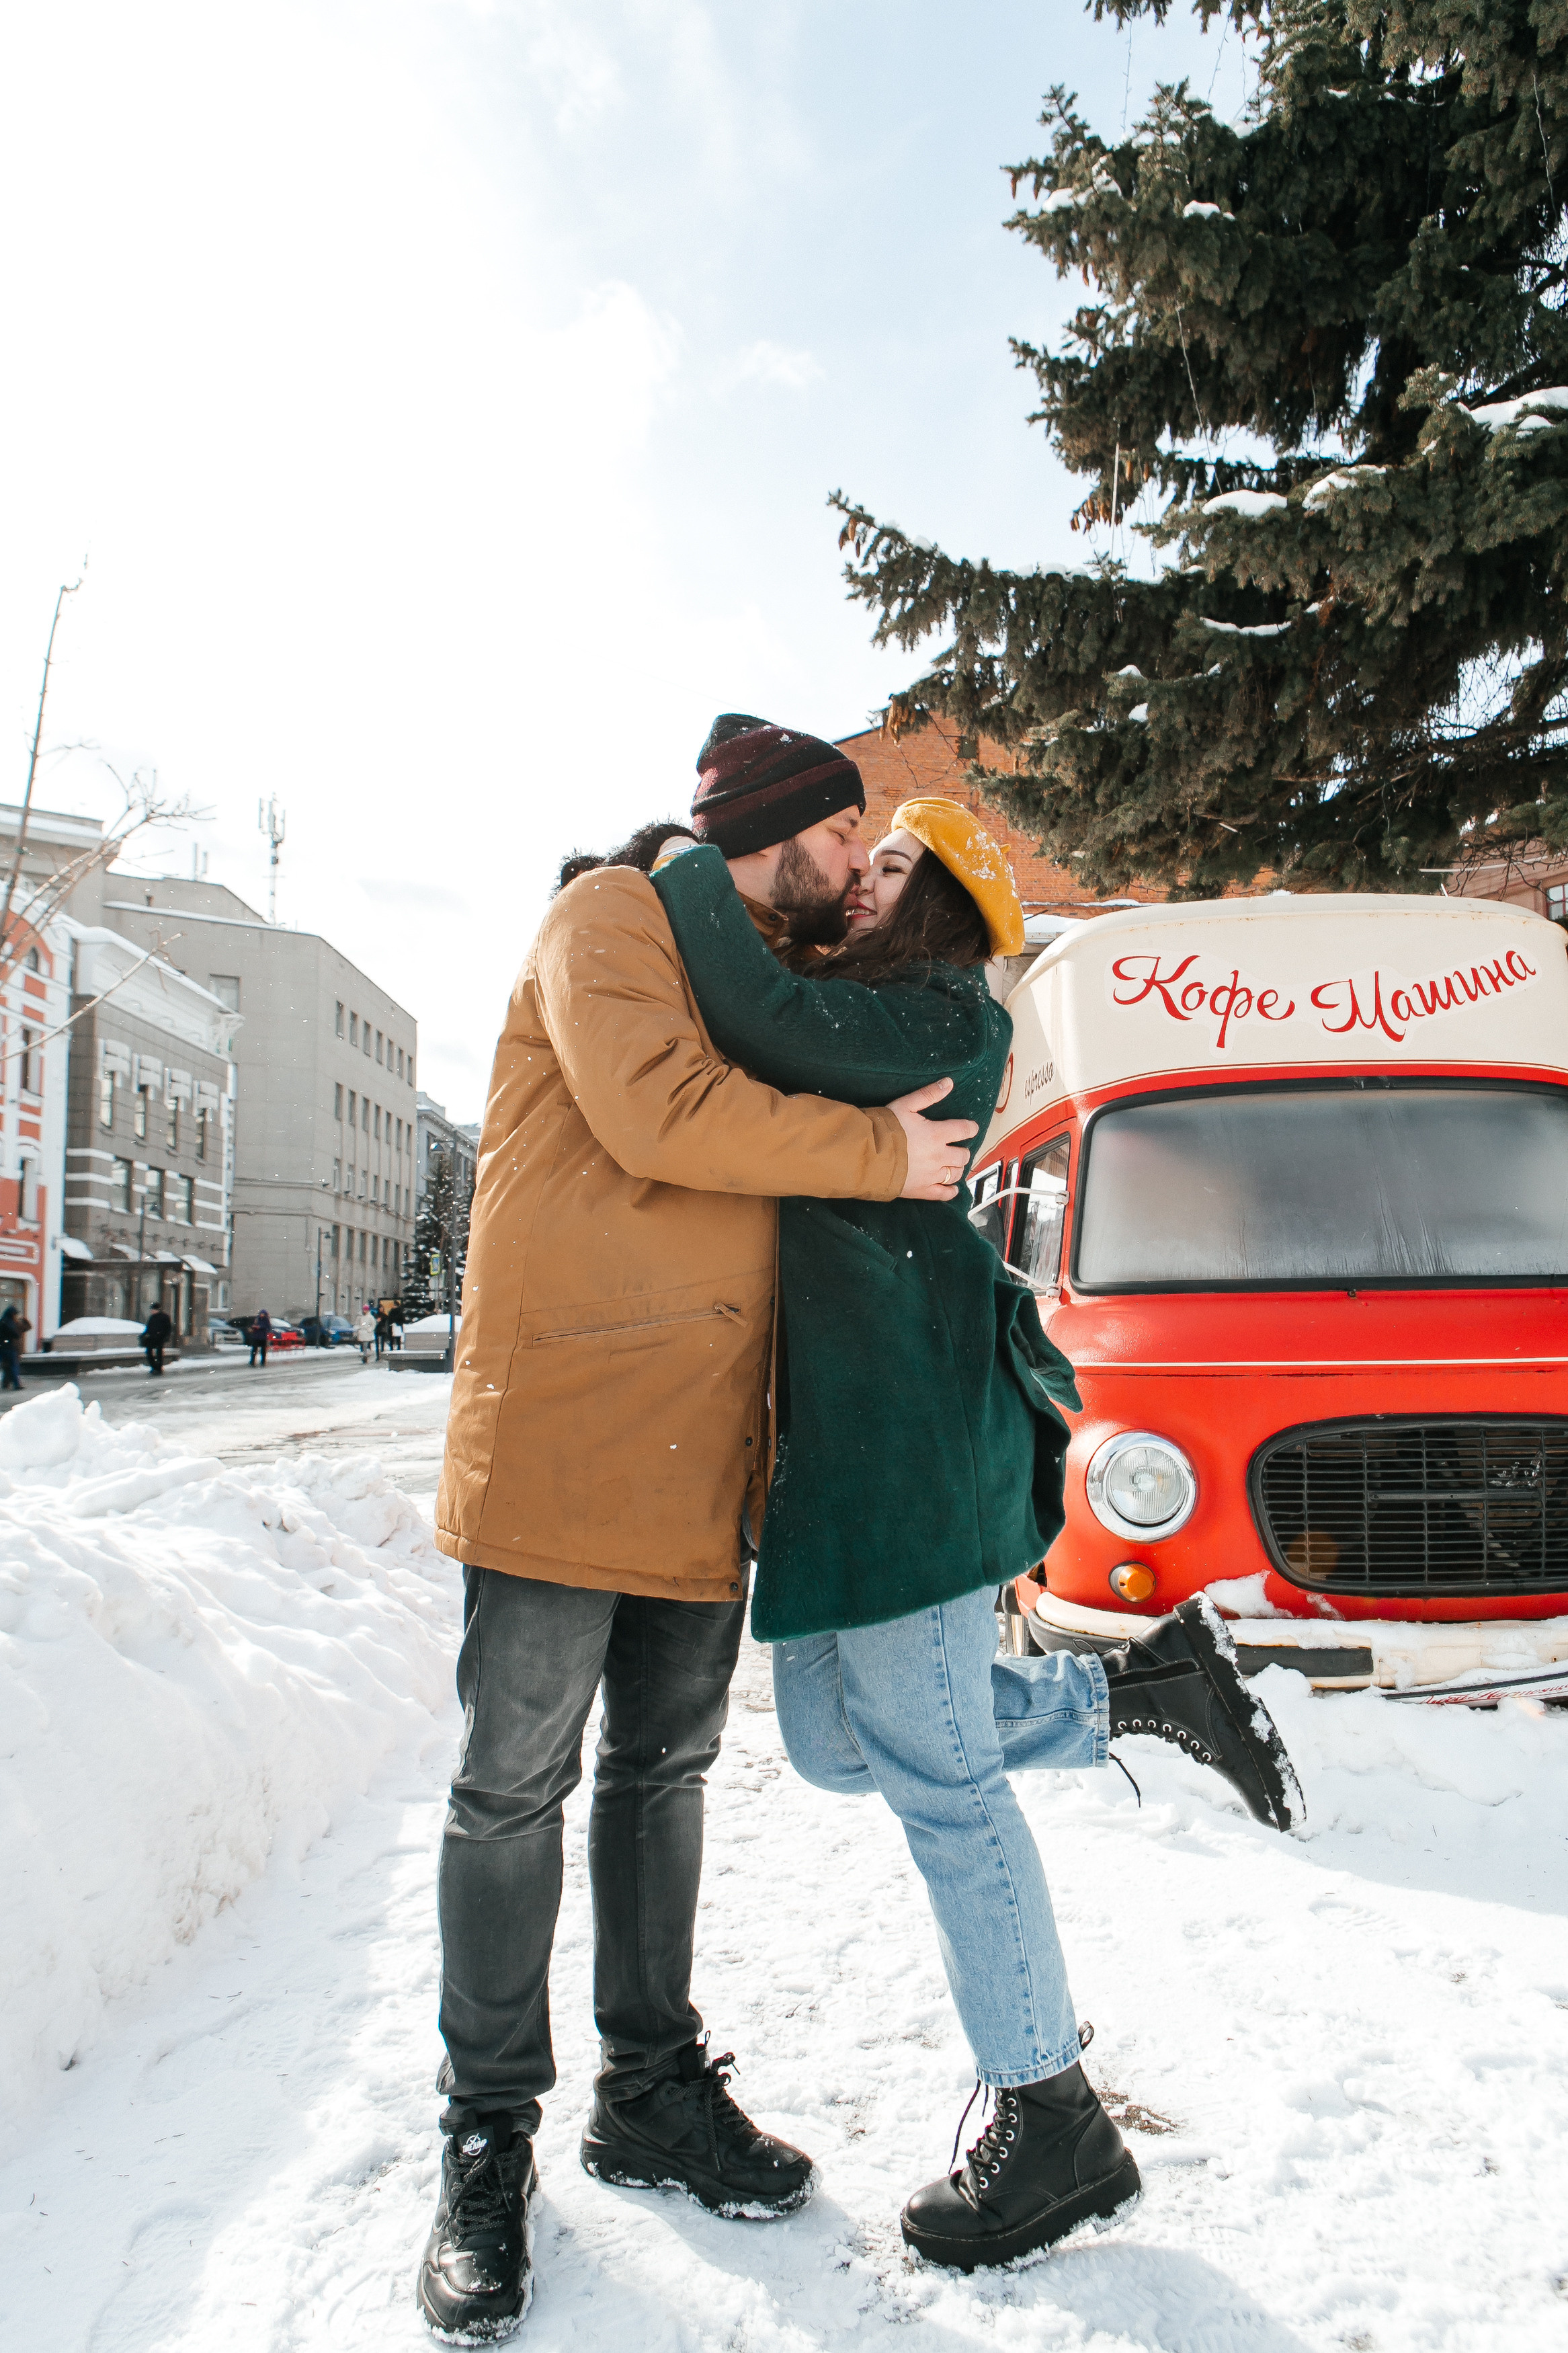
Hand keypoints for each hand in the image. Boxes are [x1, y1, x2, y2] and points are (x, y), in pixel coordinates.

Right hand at [889, 1077, 979, 1200]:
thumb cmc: (885, 1128)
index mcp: (937, 1134)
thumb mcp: (906, 1105)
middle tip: (957, 1148)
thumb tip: (949, 1082)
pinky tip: (952, 1189)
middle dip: (962, 1151)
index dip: (970, 1128)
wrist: (867, 1155)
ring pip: (955, 1174)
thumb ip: (928, 1094)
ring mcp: (932, 1175)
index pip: (964, 1130)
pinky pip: (943, 1194)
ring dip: (957, 1168)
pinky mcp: (922, 1190)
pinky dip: (951, 1191)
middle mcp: (939, 1156)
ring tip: (952, 1164)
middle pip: (963, 1155)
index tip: (970, 1128)